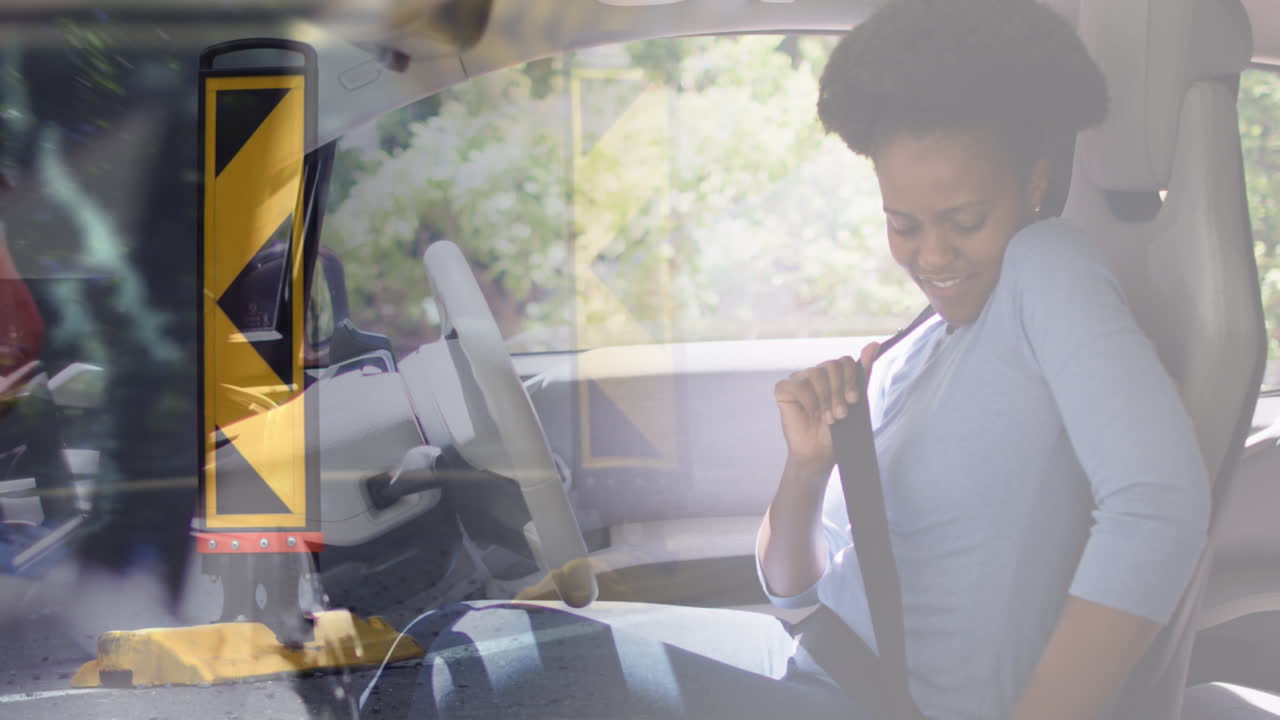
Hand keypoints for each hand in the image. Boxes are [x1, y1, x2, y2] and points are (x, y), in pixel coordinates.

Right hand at [774, 342, 879, 474]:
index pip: (843, 361)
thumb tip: (874, 344)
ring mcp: (798, 380)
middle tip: (840, 414)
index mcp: (831, 375)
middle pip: (831, 366)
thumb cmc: (838, 430)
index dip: (850, 380)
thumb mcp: (854, 400)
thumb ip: (862, 372)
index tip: (853, 401)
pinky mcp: (783, 390)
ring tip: (828, 418)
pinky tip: (811, 412)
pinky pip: (797, 385)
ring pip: (815, 374)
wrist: (820, 452)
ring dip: (825, 399)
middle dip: (839, 392)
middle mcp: (814, 374)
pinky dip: (808, 400)